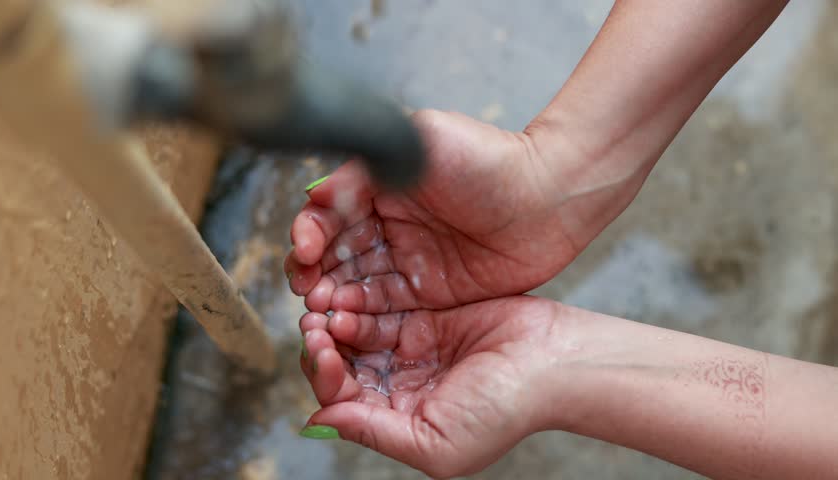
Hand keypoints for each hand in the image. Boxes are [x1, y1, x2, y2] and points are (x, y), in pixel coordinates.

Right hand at [285, 109, 629, 313]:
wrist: (552, 194)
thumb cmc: (491, 158)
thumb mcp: (423, 140)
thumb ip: (369, 166)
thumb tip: (317, 194)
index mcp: (379, 190)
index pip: (328, 217)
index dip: (309, 234)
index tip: (305, 249)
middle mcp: (388, 228)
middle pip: (334, 257)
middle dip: (314, 275)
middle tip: (308, 292)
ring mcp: (408, 264)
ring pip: (355, 288)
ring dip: (332, 301)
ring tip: (320, 315)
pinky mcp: (431, 295)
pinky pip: (387, 312)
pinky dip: (363, 320)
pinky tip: (347, 326)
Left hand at [298, 296, 566, 478]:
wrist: (554, 362)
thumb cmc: (505, 410)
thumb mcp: (436, 442)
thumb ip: (376, 432)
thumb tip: (318, 420)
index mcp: (399, 420)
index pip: (344, 400)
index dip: (325, 378)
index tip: (321, 353)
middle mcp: (400, 386)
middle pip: (344, 366)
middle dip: (323, 348)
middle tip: (313, 324)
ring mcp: (412, 349)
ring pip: (356, 335)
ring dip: (337, 323)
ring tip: (327, 307)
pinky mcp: (426, 315)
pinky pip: (382, 308)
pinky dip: (362, 304)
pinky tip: (351, 296)